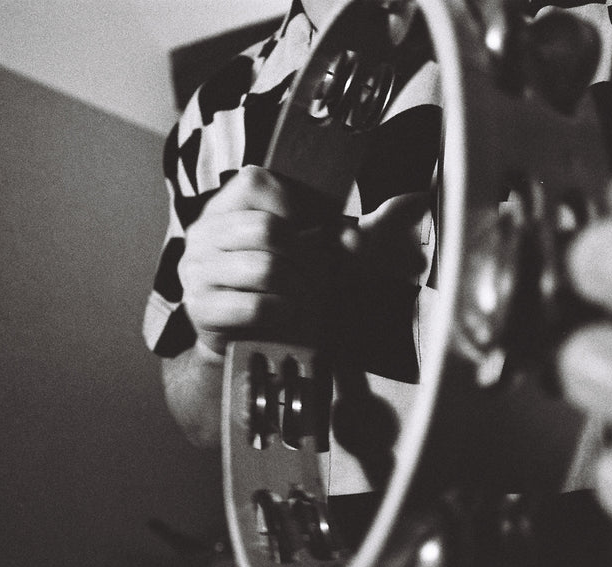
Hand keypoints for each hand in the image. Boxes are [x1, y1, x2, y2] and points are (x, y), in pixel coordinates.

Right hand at [179, 165, 430, 354]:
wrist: (253, 341)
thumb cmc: (288, 287)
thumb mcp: (322, 252)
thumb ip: (359, 229)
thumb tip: (414, 202)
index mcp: (228, 205)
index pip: (260, 181)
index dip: (298, 207)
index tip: (315, 232)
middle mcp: (205, 232)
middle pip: (268, 229)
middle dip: (307, 257)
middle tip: (319, 277)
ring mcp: (198, 272)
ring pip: (264, 267)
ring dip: (300, 288)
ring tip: (307, 299)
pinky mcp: (202, 310)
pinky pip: (256, 305)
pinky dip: (285, 313)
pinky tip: (290, 316)